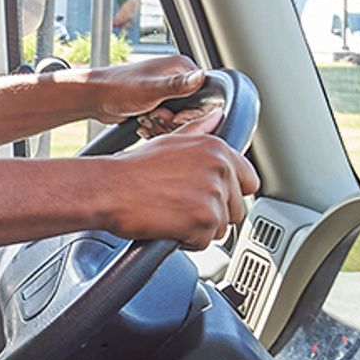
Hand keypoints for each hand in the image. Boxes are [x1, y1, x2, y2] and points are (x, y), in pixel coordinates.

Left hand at [80, 54, 205, 133]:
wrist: (96, 98)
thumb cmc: (119, 88)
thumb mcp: (151, 88)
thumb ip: (178, 85)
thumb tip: (201, 76)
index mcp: (181, 68)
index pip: (205, 96)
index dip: (191, 113)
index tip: (174, 118)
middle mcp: (177, 78)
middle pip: (191, 111)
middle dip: (172, 120)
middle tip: (155, 116)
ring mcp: (167, 92)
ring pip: (178, 120)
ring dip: (161, 125)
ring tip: (146, 118)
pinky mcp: (158, 104)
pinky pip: (166, 123)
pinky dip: (155, 127)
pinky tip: (142, 124)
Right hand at [103, 113, 258, 248]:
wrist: (109, 189)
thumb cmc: (134, 169)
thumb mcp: (171, 142)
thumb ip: (199, 131)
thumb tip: (217, 117)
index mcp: (216, 149)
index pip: (249, 180)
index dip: (230, 194)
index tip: (210, 197)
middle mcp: (220, 168)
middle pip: (236, 209)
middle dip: (213, 214)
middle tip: (182, 207)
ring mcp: (214, 194)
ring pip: (221, 228)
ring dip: (199, 229)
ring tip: (172, 215)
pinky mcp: (204, 219)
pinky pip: (205, 242)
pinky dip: (187, 241)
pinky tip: (168, 226)